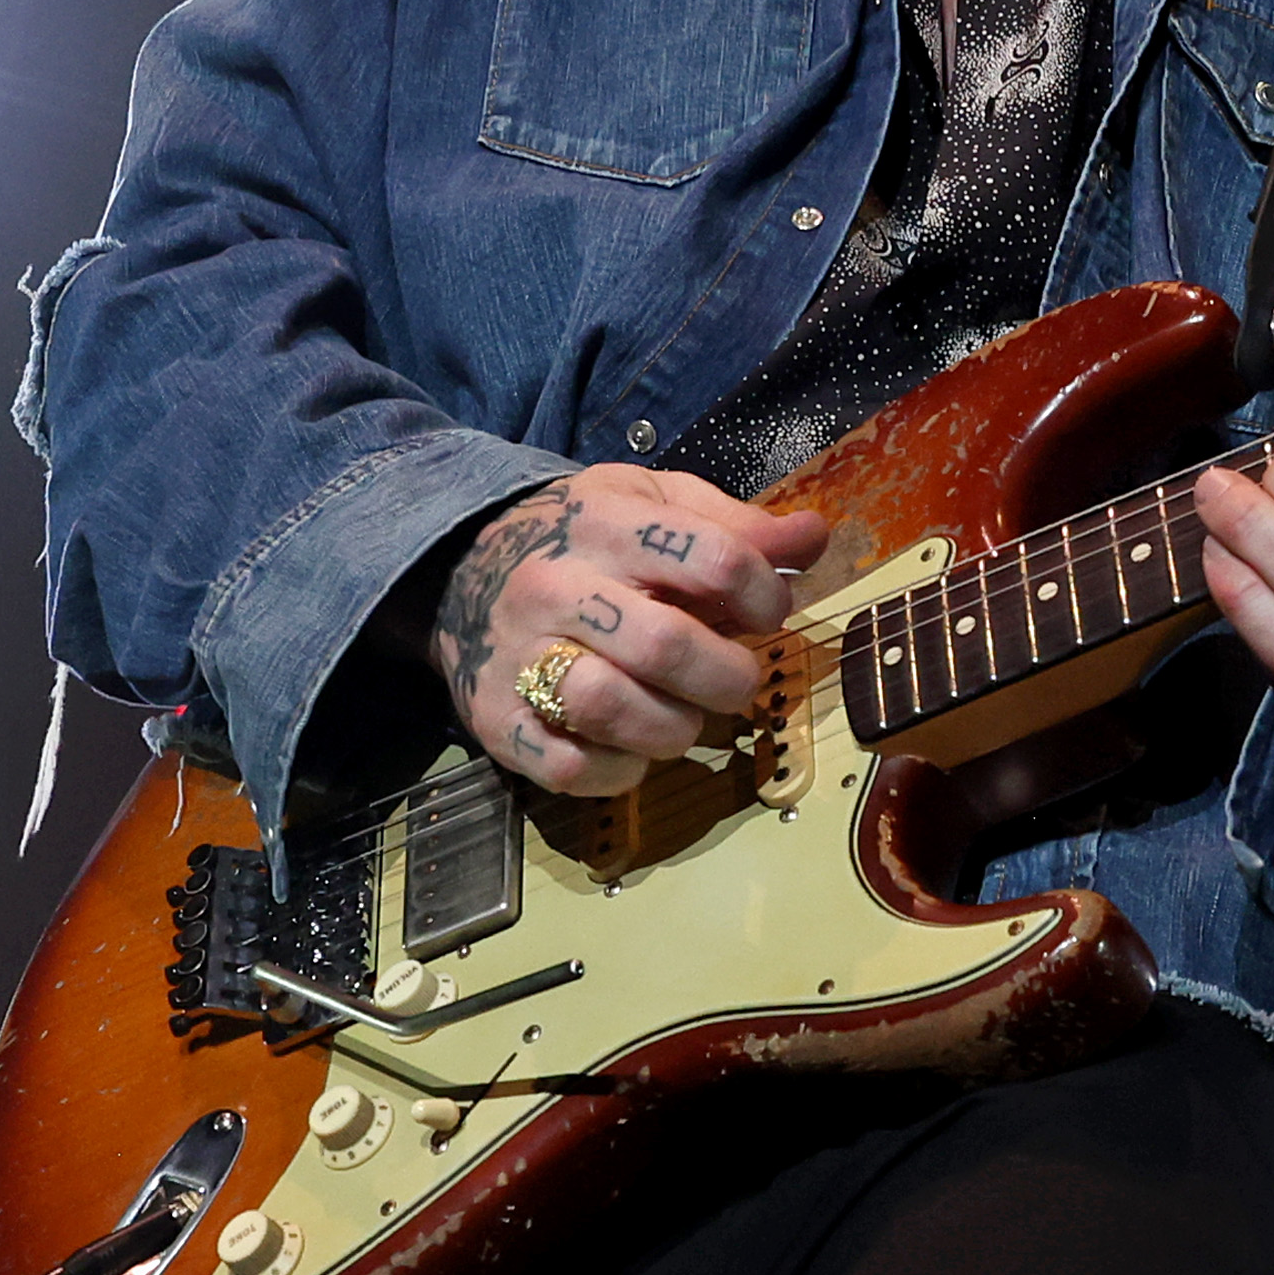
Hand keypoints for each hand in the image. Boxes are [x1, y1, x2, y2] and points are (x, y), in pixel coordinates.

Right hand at [423, 467, 829, 800]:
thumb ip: (735, 523)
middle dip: (727, 678)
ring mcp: (520, 657)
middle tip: (736, 682)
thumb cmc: (583, 538)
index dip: (764, 595)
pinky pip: (570, 768)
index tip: (768, 611)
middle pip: (665, 646)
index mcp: (605, 523)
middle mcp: (557, 586)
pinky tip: (632, 748)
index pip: (712, 560)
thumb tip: (814, 539)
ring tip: (683, 717)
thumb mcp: (653, 503)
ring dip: (675, 728)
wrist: (459, 566)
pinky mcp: (496, 721)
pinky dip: (619, 771)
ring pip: (612, 709)